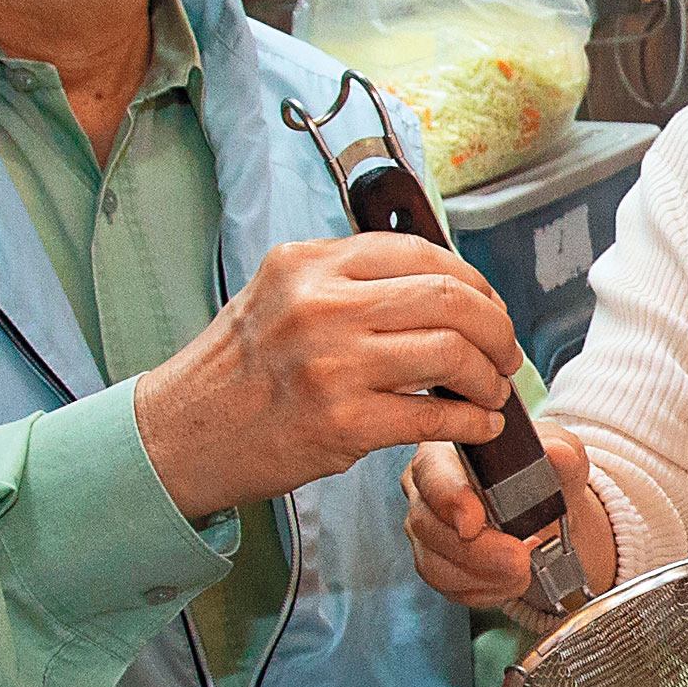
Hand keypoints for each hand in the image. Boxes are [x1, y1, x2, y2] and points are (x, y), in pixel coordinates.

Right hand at [127, 235, 520, 520]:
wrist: (182, 433)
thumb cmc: (240, 368)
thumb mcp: (279, 295)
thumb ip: (347, 279)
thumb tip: (439, 280)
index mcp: (308, 264)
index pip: (420, 253)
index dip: (473, 281)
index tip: (489, 307)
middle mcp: (320, 306)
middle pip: (450, 299)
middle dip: (496, 327)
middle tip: (505, 352)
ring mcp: (331, 365)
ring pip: (451, 354)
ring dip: (489, 377)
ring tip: (489, 391)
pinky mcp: (341, 424)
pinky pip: (434, 416)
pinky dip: (472, 421)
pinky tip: (476, 424)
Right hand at [400, 419, 593, 607]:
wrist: (550, 518)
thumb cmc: (543, 478)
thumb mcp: (561, 456)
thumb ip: (561, 450)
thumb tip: (557, 452)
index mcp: (445, 450)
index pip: (431, 471)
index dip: (448, 498)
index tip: (474, 522)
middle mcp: (426, 489)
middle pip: (427, 524)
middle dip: (476, 550)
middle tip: (517, 558)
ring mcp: (426, 530)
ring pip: (434, 563)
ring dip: (484, 574)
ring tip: (524, 569)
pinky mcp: (435, 564)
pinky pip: (448, 587)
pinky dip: (485, 589)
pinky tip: (511, 579)